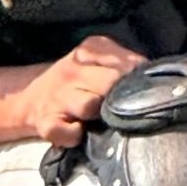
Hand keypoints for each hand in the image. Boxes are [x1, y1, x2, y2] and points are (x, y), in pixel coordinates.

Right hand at [16, 35, 146, 147]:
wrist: (32, 98)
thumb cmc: (76, 83)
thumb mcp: (98, 61)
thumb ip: (125, 64)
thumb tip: (154, 76)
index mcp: (90, 49)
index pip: (127, 63)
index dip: (138, 80)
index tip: (145, 91)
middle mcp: (73, 70)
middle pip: (111, 83)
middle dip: (120, 98)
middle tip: (123, 108)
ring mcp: (58, 96)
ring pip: (89, 105)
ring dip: (98, 117)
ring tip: (100, 120)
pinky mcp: (47, 122)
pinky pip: (69, 132)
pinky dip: (75, 136)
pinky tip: (79, 132)